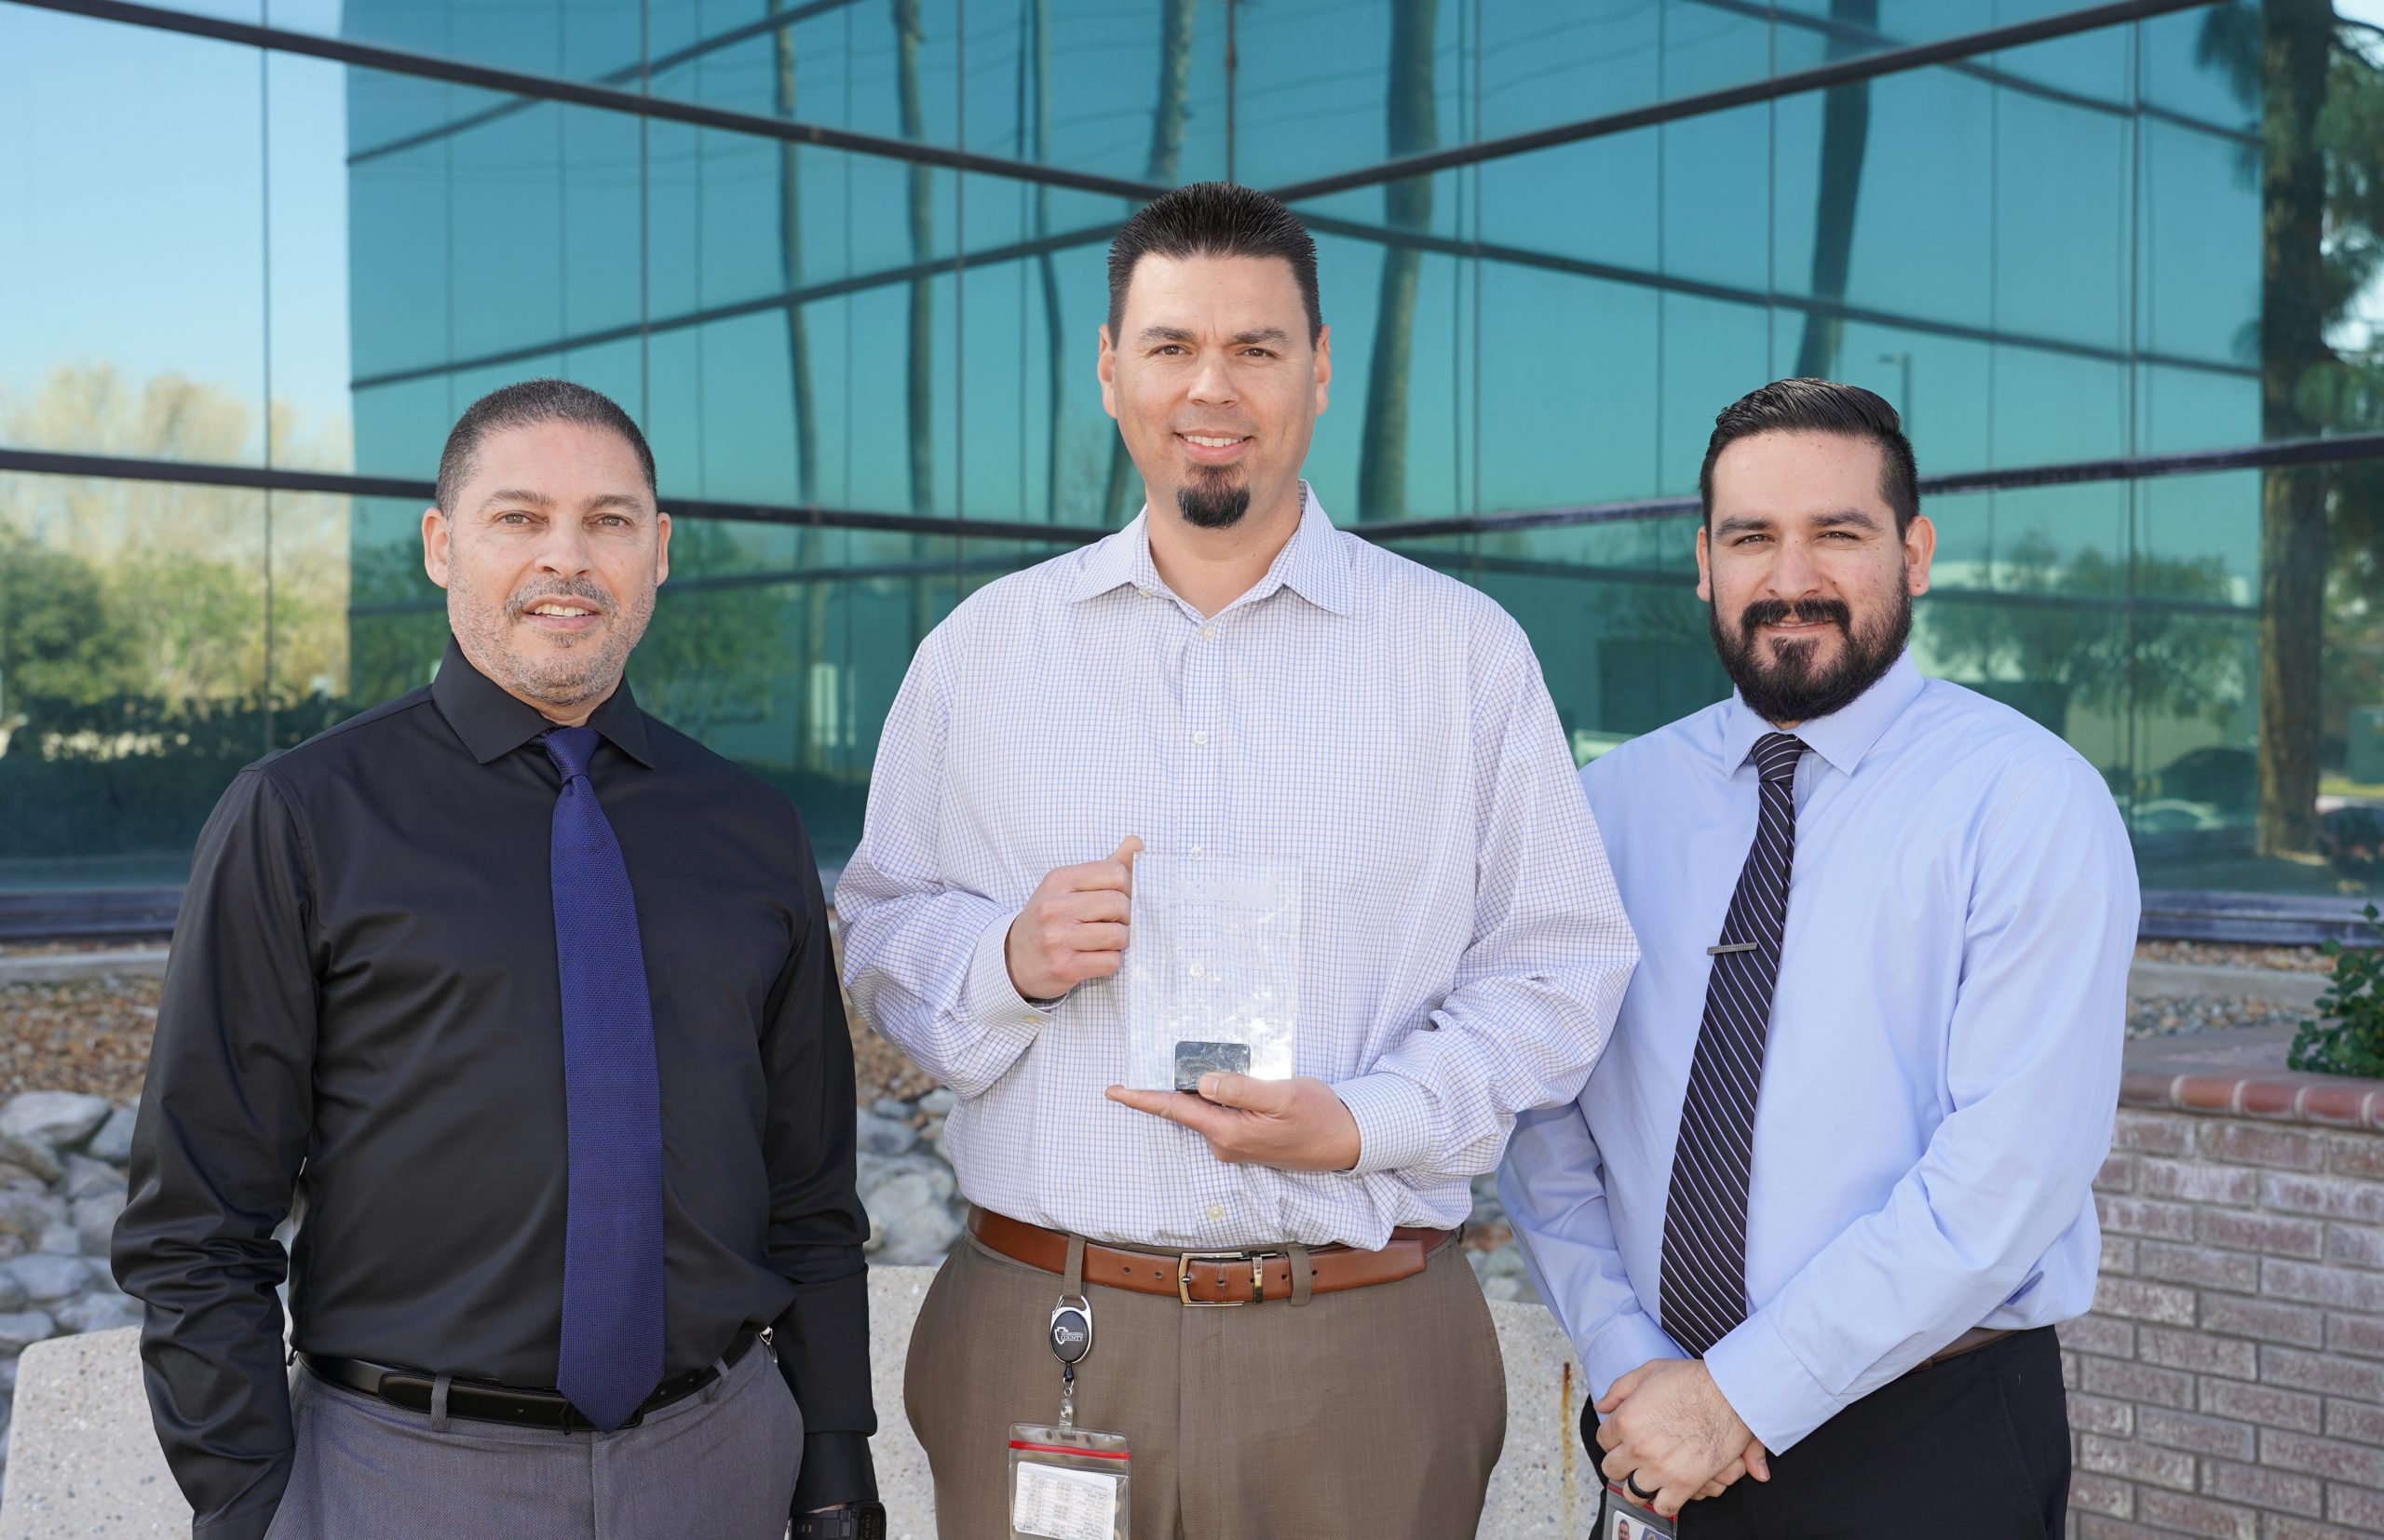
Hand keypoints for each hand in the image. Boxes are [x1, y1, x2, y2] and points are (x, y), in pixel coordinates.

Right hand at [1006, 837, 1141, 999]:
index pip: (1115, 872)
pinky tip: (1098, 957)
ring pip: (1118, 935)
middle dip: (1127, 917)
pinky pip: (1110, 961)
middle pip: (1119, 904)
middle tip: (1116, 923)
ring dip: (1121, 941)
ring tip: (1108, 942)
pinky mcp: (1064, 967)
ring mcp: (1058, 938)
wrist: (1013, 958)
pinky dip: (1112, 961)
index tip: (1120, 899)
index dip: (1128, 887)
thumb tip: (1137, 842)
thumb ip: (1105, 866)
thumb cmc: (1049, 919)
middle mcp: (1055, 907)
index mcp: (1059, 880)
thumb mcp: (1067, 886)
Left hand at [1104, 1072, 1361, 1171]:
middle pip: (1187, 1107)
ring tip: (1215, 1063)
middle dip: (1175, 1083)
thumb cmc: (1317, 1116)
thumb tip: (1202, 1082)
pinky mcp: (1245, 1139)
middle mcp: (1224, 1142)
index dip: (1141, 1099)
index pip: (1174, 1110)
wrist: (1345, 1141)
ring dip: (1202, 1087)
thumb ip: (1239, 1089)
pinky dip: (1219, 1094)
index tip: (1113, 1090)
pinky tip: (1232, 1078)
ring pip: (1205, 1108)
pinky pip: (1220, 1113)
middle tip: (1171, 1053)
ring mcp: (1234, 1144)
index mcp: (1228, 1132)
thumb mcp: (1281, 1095)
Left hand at [1594, 1359, 1768, 1516]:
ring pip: (1633, 1492)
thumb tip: (1601, 1407)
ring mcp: (1660, 1469)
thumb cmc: (1693, 1380)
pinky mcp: (1684, 1484)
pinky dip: (1663, 1502)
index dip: (1614, 1439)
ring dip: (1639, 1485)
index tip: (1625, 1439)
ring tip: (1649, 1476)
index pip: (1603, 1440)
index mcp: (1626, 1420)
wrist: (1731, 1394)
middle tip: (1635, 1458)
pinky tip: (1668, 1490)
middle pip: (1612, 1469)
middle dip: (1622, 1462)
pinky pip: (1663, 1507)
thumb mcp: (1649, 1371)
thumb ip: (1619, 1389)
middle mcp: (1638, 1448)